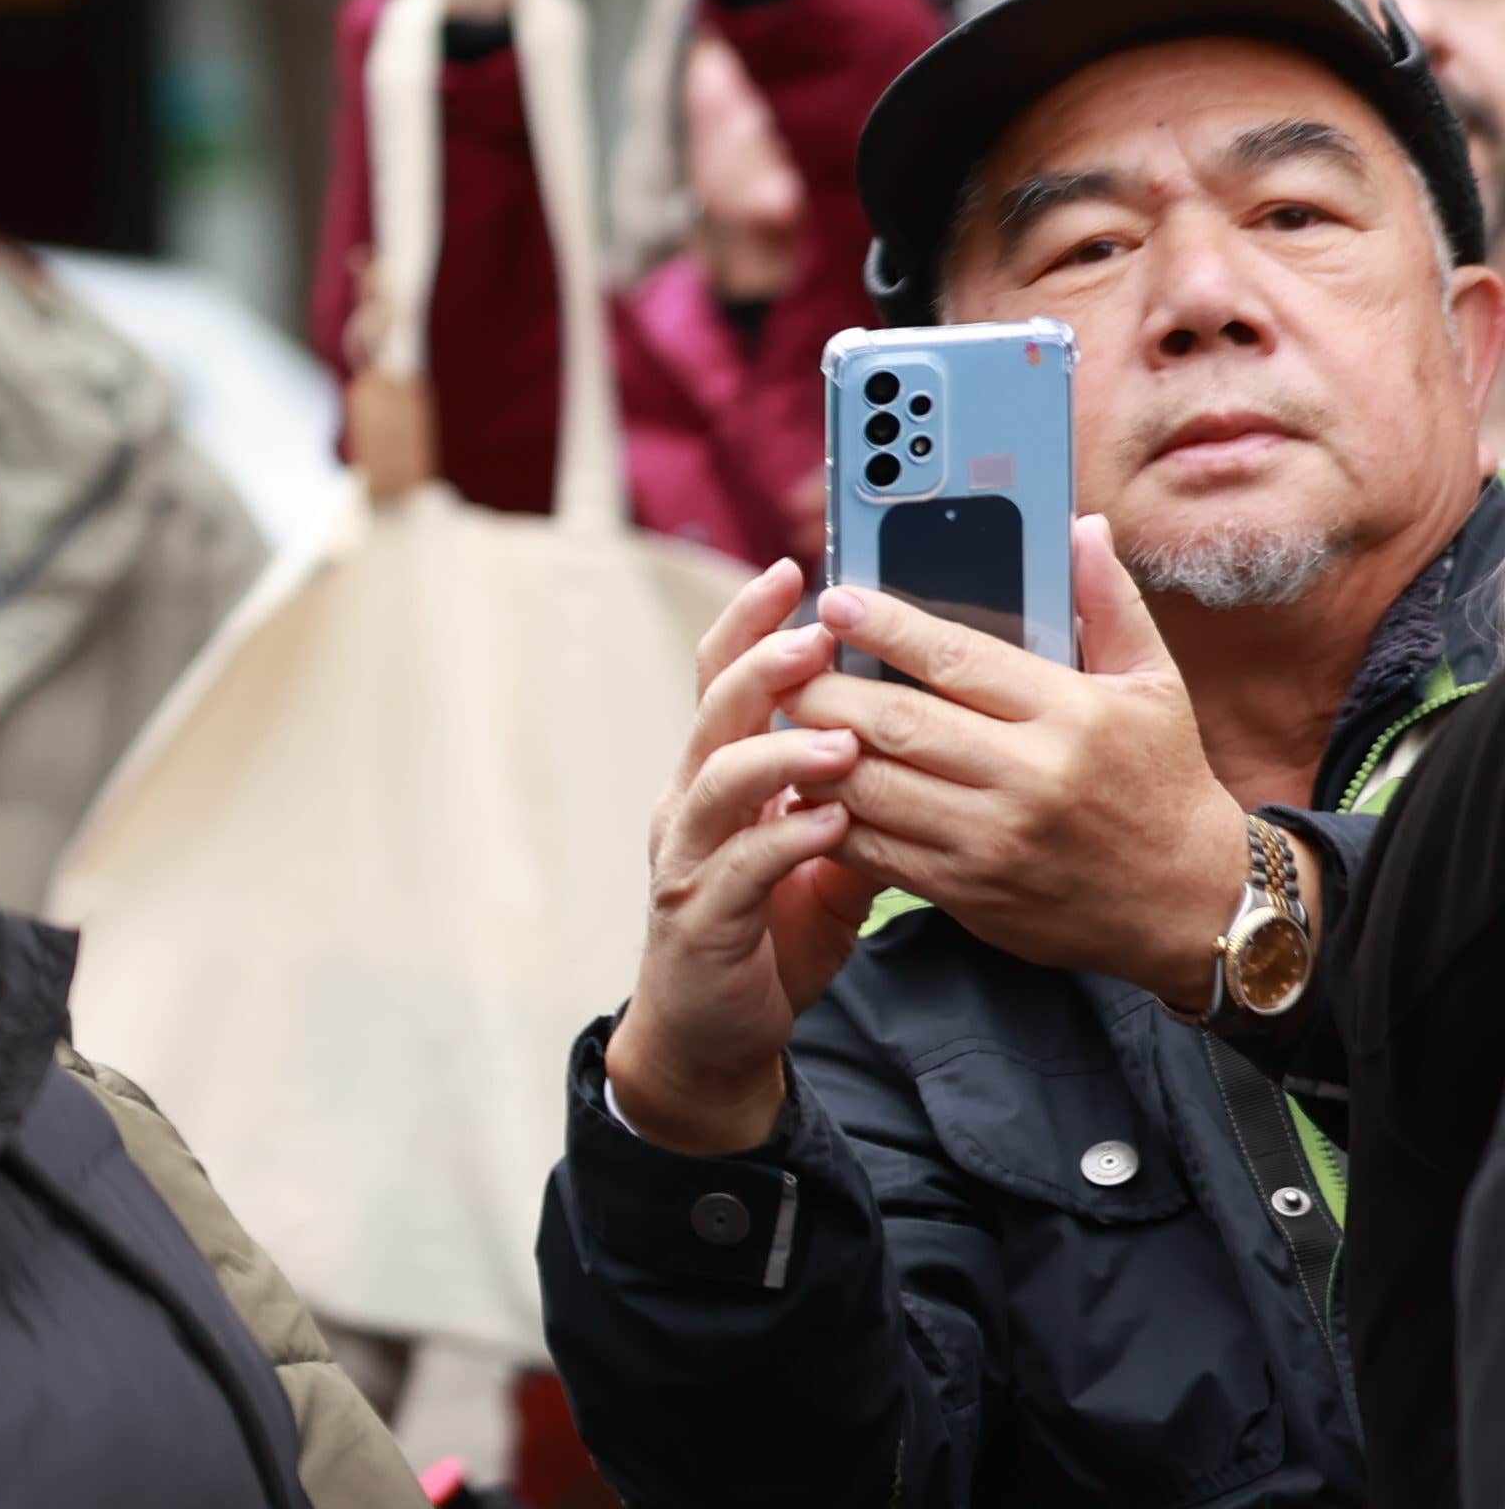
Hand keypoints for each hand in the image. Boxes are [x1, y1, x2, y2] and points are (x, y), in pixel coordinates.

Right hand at [599, 562, 878, 1156]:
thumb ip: (852, 801)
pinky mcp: (701, 915)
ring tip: (842, 735)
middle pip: (712, 709)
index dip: (750, 622)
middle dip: (761, 663)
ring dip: (779, 750)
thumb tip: (918, 741)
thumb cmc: (771, 936)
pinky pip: (739, 866)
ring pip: (717, 779)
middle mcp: (690, 801)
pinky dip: (785, 840)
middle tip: (818, 632)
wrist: (712, 1036)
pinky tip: (833, 826)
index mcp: (718, 775)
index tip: (793, 569)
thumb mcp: (822, 858)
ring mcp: (688, 856)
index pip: (725, 678)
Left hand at [795, 520, 1248, 1011]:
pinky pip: (876, 849)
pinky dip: (829, 815)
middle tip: (780, 661)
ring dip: (810, 750)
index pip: (955, 657)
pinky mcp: (969, 891)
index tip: (833, 599)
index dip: (883, 625)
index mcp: (1071, 716)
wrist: (1195, 908)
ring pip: (871, 786)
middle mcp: (1028, 777)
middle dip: (821, 688)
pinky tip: (805, 785)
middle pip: (894, 722)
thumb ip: (1109, 604)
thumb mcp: (1155, 688)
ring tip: (779, 716)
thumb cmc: (1166, 784)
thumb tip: (1082, 525)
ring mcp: (993, 840)